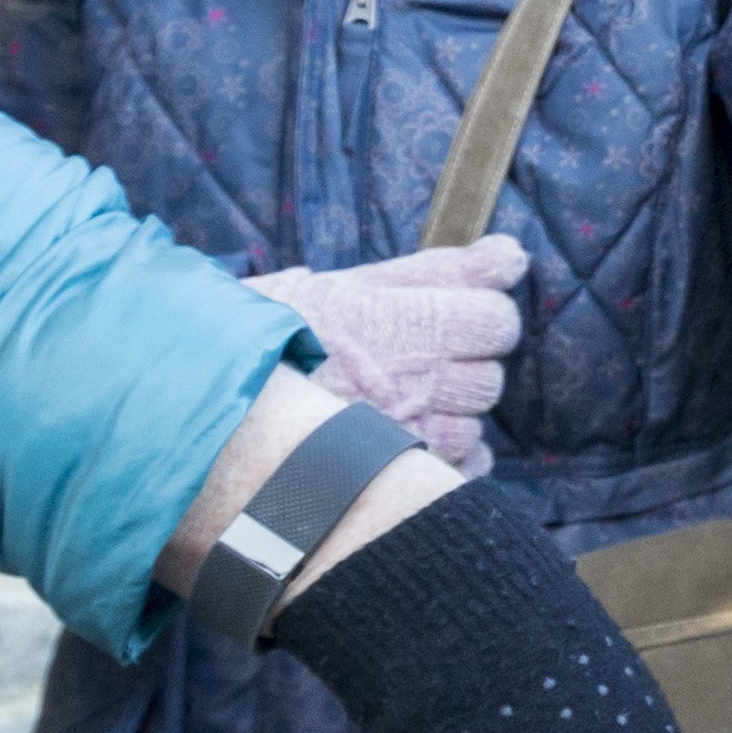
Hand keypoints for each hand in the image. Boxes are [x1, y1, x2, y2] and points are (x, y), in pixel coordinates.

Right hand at [247, 237, 529, 469]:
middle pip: (489, 375)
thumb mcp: (357, 284)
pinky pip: (460, 468)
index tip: (448, 317)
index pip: (496, 318)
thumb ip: (443, 270)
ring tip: (395, 400)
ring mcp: (410, 435)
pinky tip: (404, 437)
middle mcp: (419, 381)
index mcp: (412, 323)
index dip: (479, 316)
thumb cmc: (285, 332)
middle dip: (463, 366)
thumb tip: (514, 254)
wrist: (217, 398)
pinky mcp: (397, 478)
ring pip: (473, 425)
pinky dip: (445, 457)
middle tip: (411, 361)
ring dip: (449, 413)